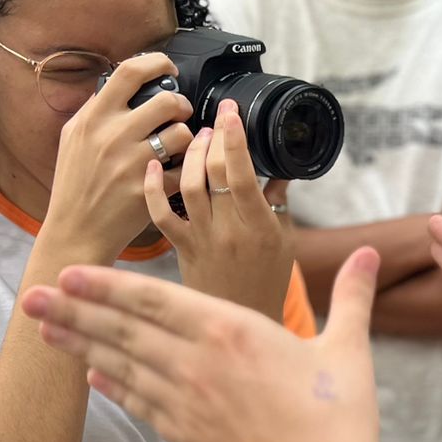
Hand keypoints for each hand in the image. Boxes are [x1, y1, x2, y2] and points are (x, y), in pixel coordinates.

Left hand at [21, 250, 384, 441]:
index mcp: (232, 332)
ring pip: (121, 365)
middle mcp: (197, 364)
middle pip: (124, 330)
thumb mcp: (349, 350)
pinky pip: (139, 404)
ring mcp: (187, 403)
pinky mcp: (188, 436)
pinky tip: (90, 376)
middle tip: (28, 295)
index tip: (70, 272)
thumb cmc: (338, 421)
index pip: (155, 300)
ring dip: (78, 345)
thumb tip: (372, 255)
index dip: (108, 285)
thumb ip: (353, 297)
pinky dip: (111, 387)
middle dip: (73, 311)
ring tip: (41, 329)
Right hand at [41, 52, 191, 261]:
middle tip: (180, 113)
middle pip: (167, 100)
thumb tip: (115, 85)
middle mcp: (113, 136)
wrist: (75, 231)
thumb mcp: (71, 139)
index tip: (166, 68)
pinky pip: (183, 167)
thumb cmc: (74, 185)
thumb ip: (92, 110)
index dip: (156, 63)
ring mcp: (132, 164)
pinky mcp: (149, 190)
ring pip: (181, 134)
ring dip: (186, 137)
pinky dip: (185, 167)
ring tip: (177, 145)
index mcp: (94, 119)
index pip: (129, 72)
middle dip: (182, 104)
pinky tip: (175, 171)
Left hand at [146, 99, 295, 321]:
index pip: (244, 175)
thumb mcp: (286, 242)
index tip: (232, 111)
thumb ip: (279, 204)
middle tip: (217, 116)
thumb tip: (280, 170)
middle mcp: (229, 233)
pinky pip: (161, 215)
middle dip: (214, 136)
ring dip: (189, 154)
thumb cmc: (268, 283)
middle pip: (214, 174)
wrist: (242, 329)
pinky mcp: (180, 250)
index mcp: (261, 229)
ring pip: (187, 186)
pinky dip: (154, 188)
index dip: (235, 139)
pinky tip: (154, 166)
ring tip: (198, 136)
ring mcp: (201, 240)